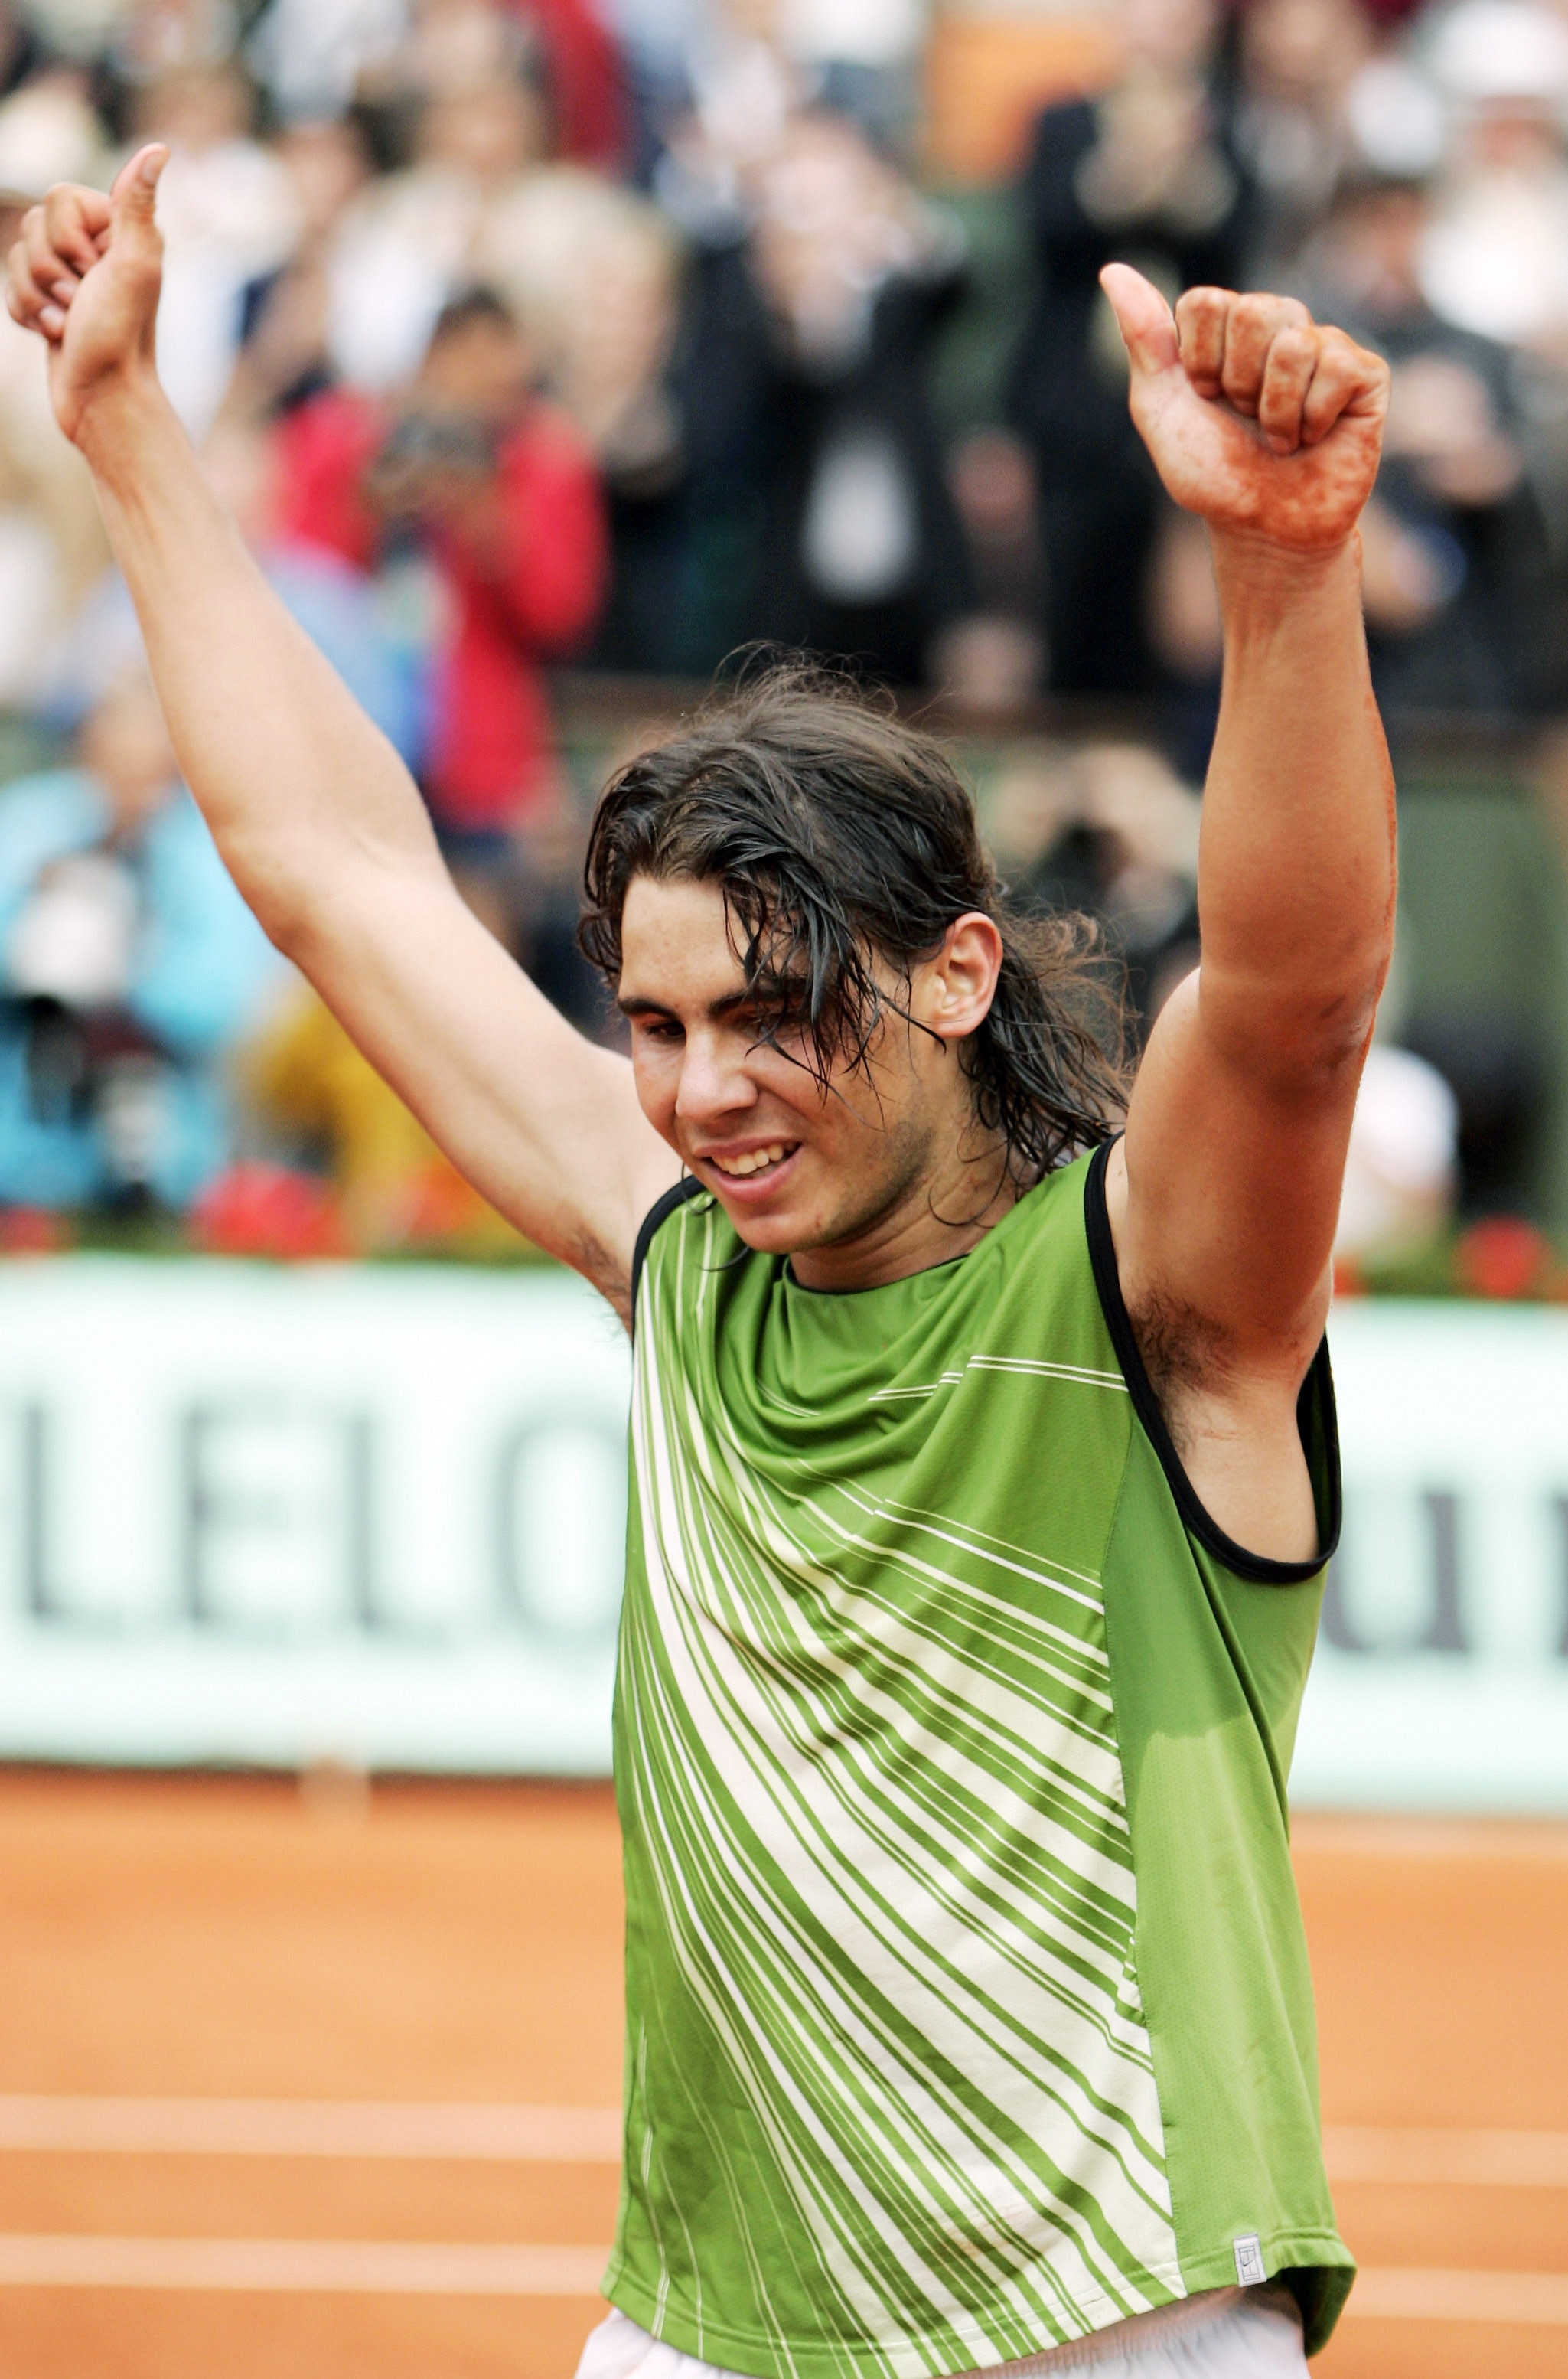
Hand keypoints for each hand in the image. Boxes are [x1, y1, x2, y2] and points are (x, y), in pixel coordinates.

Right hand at [6, 144, 167, 447]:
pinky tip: (56, 336)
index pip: (56, 197)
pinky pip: (12, 290)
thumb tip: (160, 149)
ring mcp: (70, 277)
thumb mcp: (133, 264)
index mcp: (118, 230)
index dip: (66, 238)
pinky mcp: (49, 304)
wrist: (103, 400)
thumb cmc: (120, 335)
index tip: (95, 273)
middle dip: (50, 271)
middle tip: (83, 302)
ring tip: (71, 324)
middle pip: (31, 226)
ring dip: (39, 298)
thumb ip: (137, 206)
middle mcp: (95, 248)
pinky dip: (29, 316)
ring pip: (16, 259)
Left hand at [1101, 265, 1388, 553]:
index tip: (1206, 399)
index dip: (1198, 362)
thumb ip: (1144, 339)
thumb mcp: (1162, 409)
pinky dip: (1313, 419)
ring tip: (1279, 437)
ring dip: (1274, 410)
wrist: (1264, 529)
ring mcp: (1325, 346)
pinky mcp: (1364, 373)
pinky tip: (1314, 438)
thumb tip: (1113, 270)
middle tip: (1246, 420)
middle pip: (1252, 311)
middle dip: (1237, 384)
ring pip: (1294, 343)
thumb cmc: (1214, 473)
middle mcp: (1279, 326)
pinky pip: (1335, 368)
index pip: (1204, 301)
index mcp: (1228, 328)